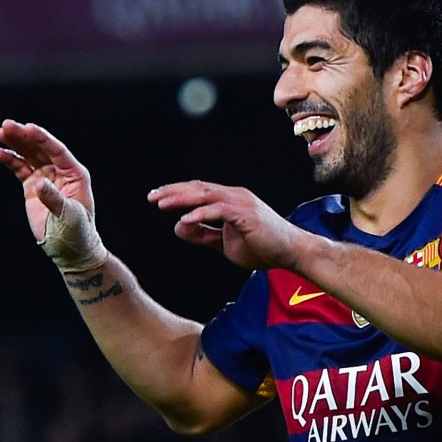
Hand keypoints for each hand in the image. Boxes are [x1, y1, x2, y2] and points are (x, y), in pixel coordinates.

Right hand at [0, 120, 104, 270]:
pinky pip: (20, 170)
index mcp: (74, 174)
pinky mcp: (33, 188)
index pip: (56, 151)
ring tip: (0, 134)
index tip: (27, 128)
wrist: (70, 251)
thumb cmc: (76, 233)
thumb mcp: (69, 217)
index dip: (42, 139)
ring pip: (29, 156)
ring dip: (15, 144)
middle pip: (40, 149)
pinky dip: (10, 161)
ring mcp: (45, 179)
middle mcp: (60, 172)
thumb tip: (39, 184)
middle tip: (6, 125)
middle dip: (24, 136)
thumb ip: (54, 199)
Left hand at [149, 181, 307, 271]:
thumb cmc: (262, 247)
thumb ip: (202, 234)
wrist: (290, 253)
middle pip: (198, 188)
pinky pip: (219, 211)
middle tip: (151, 197)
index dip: (176, 193)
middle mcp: (234, 196)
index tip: (156, 198)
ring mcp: (241, 203)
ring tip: (162, 204)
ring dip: (182, 199)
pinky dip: (201, 214)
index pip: (198, 192)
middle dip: (173, 192)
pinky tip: (185, 219)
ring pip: (206, 195)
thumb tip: (178, 226)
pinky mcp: (246, 214)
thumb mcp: (223, 243)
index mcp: (229, 201)